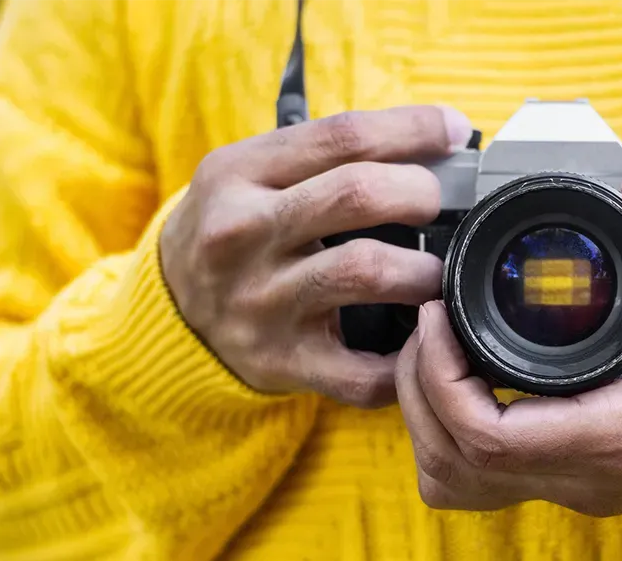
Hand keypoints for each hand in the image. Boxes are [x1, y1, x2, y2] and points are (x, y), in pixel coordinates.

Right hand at [161, 105, 471, 406]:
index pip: (343, 136)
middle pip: (358, 195)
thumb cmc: (234, 230)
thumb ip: (327, 158)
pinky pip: (362, 369)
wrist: (167, 312)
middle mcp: (242, 233)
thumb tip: (435, 145)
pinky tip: (424, 340)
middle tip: (441, 204)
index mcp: (238, 173)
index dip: (413, 129)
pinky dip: (408, 358)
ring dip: (424, 270)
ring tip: (438, 272)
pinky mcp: (281, 362)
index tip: (455, 130)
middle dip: (421, 193)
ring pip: (366, 271)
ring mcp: (260, 302)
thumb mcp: (253, 174)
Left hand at [395, 176, 621, 519]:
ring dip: (427, 418)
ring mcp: (576, 486)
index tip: (441, 315)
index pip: (491, 438)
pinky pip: (481, 480)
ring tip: (438, 353)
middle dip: (418, 388)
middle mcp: (589, 473)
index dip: (441, 377)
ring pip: (456, 481)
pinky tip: (466, 385)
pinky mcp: (572, 482)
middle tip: (430, 324)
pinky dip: (452, 436)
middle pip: (454, 462)